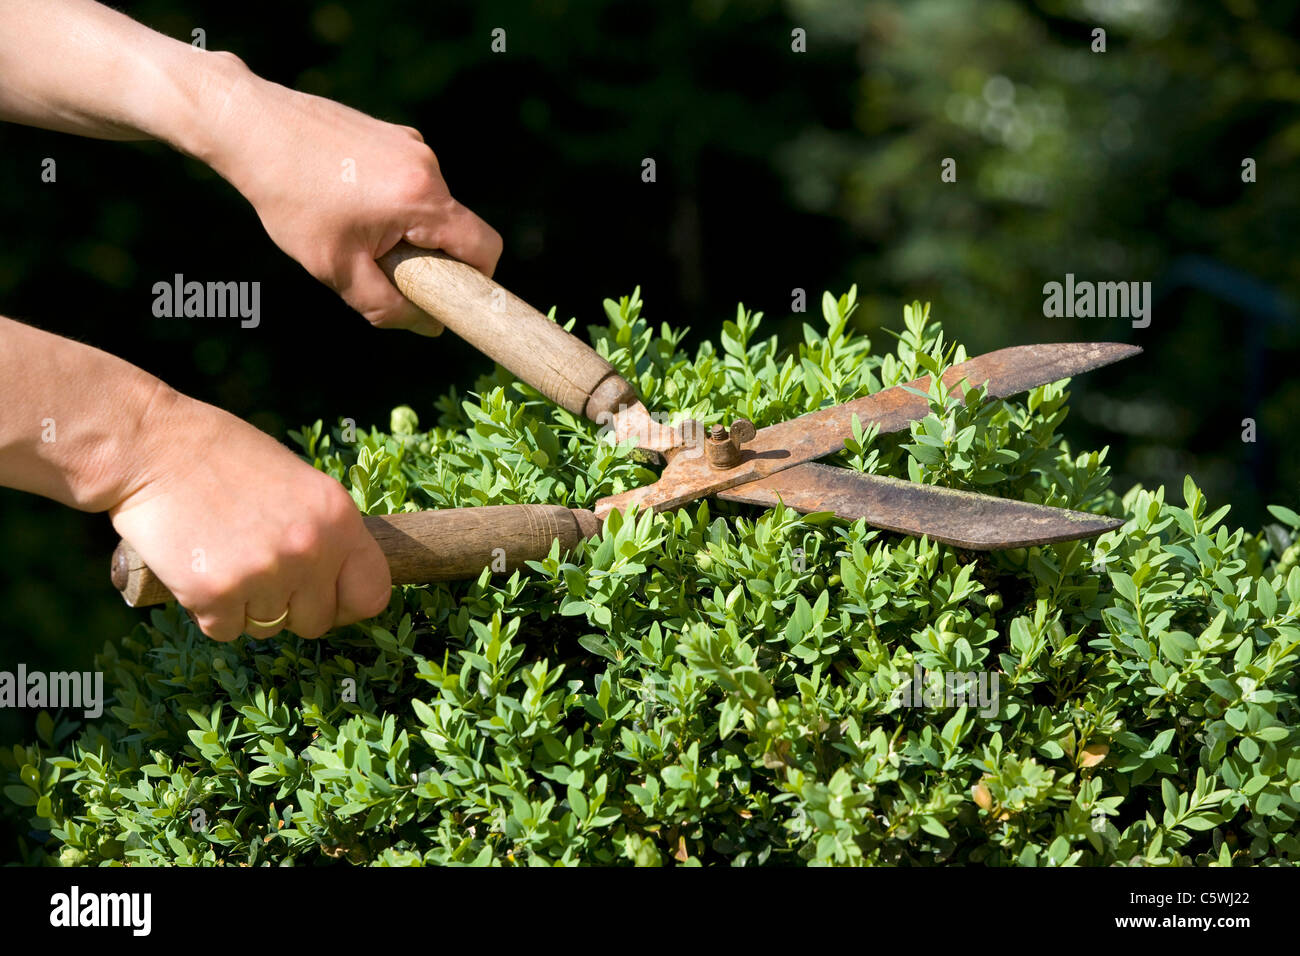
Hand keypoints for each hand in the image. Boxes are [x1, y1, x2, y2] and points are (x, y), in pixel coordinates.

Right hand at [107, 386, 391, 640]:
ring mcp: (264, 575)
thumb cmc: (222, 457)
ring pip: (269, 628)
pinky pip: (225, 631)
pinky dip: (210, 611)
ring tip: (225, 557)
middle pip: (317, 621)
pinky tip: (199, 568)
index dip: (348, 603)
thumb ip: (323, 532)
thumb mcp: (299, 483)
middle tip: (260, 573)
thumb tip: (337, 580)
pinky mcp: (215, 594)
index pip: (372, 593)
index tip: (327, 599)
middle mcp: (310, 550)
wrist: (151, 447)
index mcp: (339, 519)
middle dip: (291, 607)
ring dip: (247, 607)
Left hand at [202, 61, 501, 333]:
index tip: (446, 296)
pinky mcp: (393, 134)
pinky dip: (389, 203)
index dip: (477, 280)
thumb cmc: (290, 199)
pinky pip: (409, 183)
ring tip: (351, 227)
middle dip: (428, 257)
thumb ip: (387, 306)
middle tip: (378, 264)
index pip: (485, 247)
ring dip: (405, 230)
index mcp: (422, 198)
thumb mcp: (336, 269)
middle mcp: (427, 165)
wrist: (251, 127)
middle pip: (456, 229)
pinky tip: (344, 200)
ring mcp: (411, 145)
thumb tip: (429, 326)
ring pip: (429, 207)